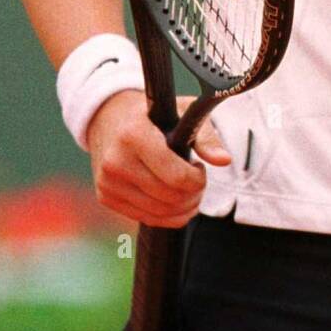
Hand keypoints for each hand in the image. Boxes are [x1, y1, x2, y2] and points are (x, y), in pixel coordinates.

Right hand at [86, 90, 232, 228]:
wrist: (110, 117)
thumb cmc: (154, 114)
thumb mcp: (182, 112)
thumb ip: (205, 137)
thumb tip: (224, 160)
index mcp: (134, 135)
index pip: (176, 177)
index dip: (198, 179)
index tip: (199, 168)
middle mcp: (116, 161)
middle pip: (170, 198)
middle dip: (194, 194)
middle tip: (197, 180)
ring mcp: (108, 182)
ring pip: (159, 213)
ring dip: (183, 207)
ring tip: (188, 189)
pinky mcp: (106, 197)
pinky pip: (146, 218)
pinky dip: (168, 215)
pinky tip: (173, 199)